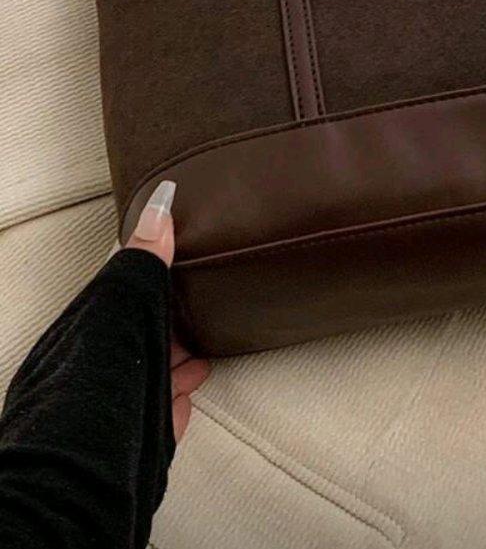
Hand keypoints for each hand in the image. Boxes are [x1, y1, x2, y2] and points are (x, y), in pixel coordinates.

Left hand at [124, 182, 209, 441]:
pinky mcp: (153, 425)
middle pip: (148, 325)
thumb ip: (144, 259)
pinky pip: (174, 395)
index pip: (128, 290)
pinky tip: (202, 371)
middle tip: (204, 288)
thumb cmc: (103, 372)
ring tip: (211, 327)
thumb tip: (161, 203)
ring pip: (161, 360)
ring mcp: (132, 392)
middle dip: (174, 309)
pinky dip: (189, 380)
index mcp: (100, 323)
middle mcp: (111, 356)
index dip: (153, 272)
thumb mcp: (125, 302)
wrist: (96, 459)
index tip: (180, 251)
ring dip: (185, 344)